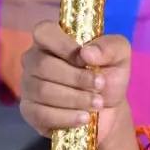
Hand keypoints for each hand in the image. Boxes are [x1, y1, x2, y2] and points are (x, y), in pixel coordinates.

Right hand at [20, 21, 131, 144]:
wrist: (108, 108)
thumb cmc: (109, 74)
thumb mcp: (120, 55)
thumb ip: (110, 47)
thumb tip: (86, 52)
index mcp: (53, 38)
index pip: (44, 32)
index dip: (64, 46)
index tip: (86, 59)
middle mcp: (34, 59)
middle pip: (43, 65)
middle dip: (76, 77)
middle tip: (100, 85)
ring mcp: (28, 85)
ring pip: (43, 90)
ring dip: (75, 98)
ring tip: (97, 103)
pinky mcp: (29, 110)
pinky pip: (41, 114)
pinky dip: (66, 117)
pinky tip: (84, 117)